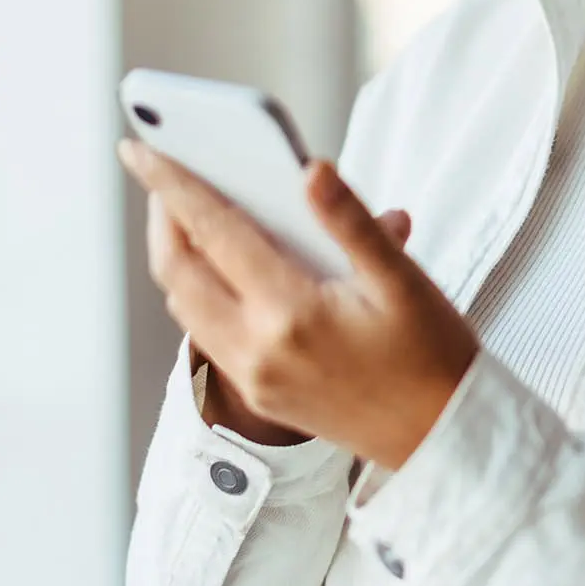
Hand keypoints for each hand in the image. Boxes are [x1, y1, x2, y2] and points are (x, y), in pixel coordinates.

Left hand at [121, 139, 479, 469]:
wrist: (443, 436)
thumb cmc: (432, 354)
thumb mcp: (403, 280)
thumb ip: (351, 221)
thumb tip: (310, 170)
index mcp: (291, 314)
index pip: (214, 232)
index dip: (173, 185)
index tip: (142, 149)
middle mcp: (257, 351)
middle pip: (178, 272)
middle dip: (162, 217)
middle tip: (164, 173)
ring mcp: (253, 379)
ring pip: (184, 306)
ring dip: (176, 255)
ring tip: (187, 213)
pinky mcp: (259, 395)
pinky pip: (205, 333)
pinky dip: (197, 290)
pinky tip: (224, 266)